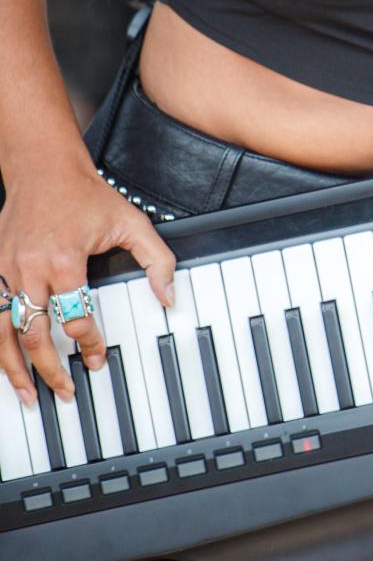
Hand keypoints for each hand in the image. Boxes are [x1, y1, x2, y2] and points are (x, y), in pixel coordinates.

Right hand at [0, 161, 175, 403]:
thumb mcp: (131, 221)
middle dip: (49, 369)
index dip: (89, 343)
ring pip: (3, 332)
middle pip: (34, 334)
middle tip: (65, 391)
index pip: (76, 317)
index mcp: (64, 259)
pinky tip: (5, 361)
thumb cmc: (85, 194)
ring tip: (28, 394)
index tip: (97, 357)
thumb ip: (156, 259)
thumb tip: (168, 295)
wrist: (43, 166)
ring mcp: (6, 269)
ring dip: (14, 368)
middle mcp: (30, 268)